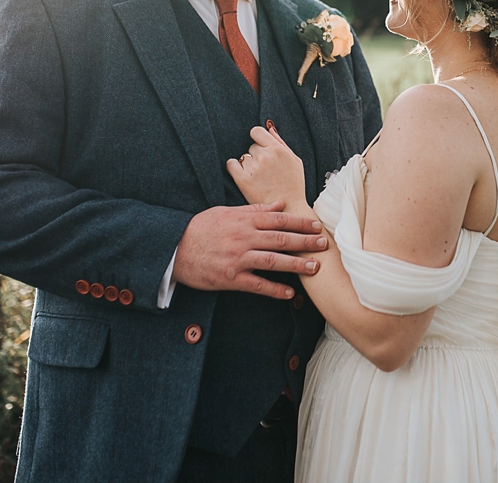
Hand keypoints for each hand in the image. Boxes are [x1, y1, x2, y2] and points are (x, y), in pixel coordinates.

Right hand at [171, 200, 326, 298]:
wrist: (173, 248)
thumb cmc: (201, 229)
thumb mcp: (226, 212)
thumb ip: (255, 209)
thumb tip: (280, 204)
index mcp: (243, 221)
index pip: (278, 220)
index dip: (299, 223)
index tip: (316, 225)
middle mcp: (243, 238)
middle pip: (280, 239)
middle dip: (305, 241)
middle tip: (324, 244)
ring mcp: (237, 259)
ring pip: (272, 261)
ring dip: (296, 264)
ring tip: (315, 267)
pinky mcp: (230, 279)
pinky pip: (256, 285)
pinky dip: (274, 289)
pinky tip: (290, 293)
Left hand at [226, 125, 306, 212]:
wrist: (289, 209)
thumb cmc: (294, 185)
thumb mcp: (295, 161)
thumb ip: (281, 142)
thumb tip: (269, 128)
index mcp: (278, 149)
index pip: (257, 131)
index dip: (257, 138)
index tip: (260, 147)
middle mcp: (265, 156)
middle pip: (251, 147)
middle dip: (257, 155)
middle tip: (265, 170)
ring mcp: (253, 168)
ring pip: (243, 157)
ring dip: (248, 164)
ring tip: (259, 177)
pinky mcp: (243, 180)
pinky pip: (231, 164)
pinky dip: (234, 168)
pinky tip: (243, 175)